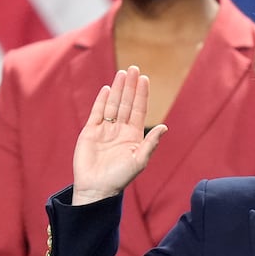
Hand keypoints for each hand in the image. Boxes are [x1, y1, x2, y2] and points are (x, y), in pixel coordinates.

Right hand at [70, 67, 167, 204]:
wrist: (96, 188)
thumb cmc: (120, 178)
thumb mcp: (139, 161)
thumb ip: (150, 143)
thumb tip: (164, 127)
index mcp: (133, 136)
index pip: (138, 110)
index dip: (142, 94)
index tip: (144, 79)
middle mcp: (120, 130)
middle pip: (126, 103)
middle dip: (130, 86)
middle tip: (133, 68)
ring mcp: (105, 130)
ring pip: (112, 104)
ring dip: (118, 89)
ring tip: (122, 73)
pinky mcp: (90, 132)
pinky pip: (97, 112)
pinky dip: (101, 100)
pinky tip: (108, 89)